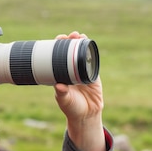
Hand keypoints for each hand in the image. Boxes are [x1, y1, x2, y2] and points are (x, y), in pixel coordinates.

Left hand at [54, 31, 105, 150]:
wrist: (86, 115)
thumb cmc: (72, 107)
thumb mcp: (65, 101)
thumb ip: (62, 94)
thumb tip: (58, 85)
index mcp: (61, 74)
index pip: (58, 56)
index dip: (58, 46)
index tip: (58, 39)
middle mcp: (71, 70)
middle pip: (70, 51)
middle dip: (70, 41)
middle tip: (69, 35)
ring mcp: (82, 71)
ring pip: (81, 53)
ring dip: (81, 43)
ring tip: (80, 35)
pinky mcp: (93, 74)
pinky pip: (92, 61)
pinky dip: (91, 52)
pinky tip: (89, 44)